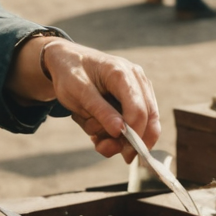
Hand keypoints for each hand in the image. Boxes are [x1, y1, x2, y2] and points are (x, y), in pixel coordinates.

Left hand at [7, 37, 160, 159]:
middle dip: (129, 141)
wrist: (67, 61)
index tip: (124, 154)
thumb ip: (100, 110)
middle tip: (104, 149)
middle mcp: (136, 79)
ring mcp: (138, 88)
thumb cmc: (70, 73)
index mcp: (121, 73)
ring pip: (143, 124)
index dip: (134, 135)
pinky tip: (98, 131)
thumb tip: (120, 131)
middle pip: (148, 119)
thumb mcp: (78, 92)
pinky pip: (134, 122)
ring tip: (93, 135)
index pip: (138, 110)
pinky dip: (117, 133)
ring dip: (118, 138)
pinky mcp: (134, 98)